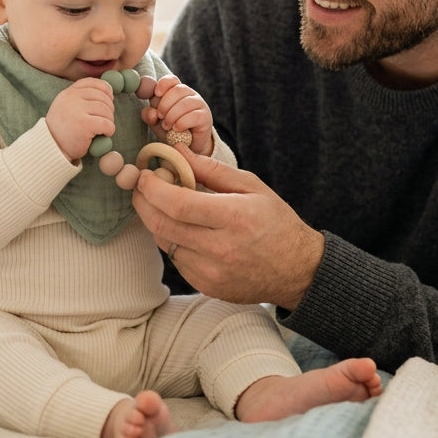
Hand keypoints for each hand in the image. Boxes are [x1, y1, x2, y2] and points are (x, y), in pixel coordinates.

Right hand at [46, 78, 115, 161]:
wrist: (52, 148)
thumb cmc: (63, 130)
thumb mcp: (66, 107)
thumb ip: (80, 97)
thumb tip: (107, 89)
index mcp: (68, 93)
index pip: (91, 82)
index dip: (105, 89)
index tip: (109, 98)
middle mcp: (72, 99)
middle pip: (102, 97)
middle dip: (109, 108)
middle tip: (106, 119)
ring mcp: (78, 111)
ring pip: (106, 110)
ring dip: (109, 120)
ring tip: (103, 128)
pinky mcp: (85, 125)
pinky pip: (107, 124)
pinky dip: (109, 130)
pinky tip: (104, 134)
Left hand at [131, 145, 323, 309]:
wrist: (297, 271)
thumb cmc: (276, 223)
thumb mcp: (252, 186)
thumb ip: (211, 169)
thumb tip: (177, 151)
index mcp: (233, 218)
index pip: (178, 204)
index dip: (153, 188)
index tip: (145, 175)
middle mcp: (219, 248)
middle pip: (162, 224)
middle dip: (143, 202)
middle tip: (141, 187)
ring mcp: (210, 271)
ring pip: (164, 242)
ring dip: (155, 220)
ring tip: (161, 204)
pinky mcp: (205, 285)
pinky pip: (176, 259)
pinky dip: (172, 240)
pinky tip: (183, 229)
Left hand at [140, 76, 214, 155]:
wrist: (187, 145)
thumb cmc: (171, 129)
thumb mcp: (156, 122)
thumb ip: (149, 115)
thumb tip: (151, 113)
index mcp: (177, 91)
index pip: (172, 80)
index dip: (163, 84)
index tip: (156, 94)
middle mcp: (190, 94)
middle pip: (178, 90)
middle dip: (165, 104)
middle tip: (160, 116)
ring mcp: (199, 104)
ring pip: (185, 103)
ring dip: (172, 116)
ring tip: (167, 126)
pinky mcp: (205, 117)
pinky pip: (193, 116)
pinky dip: (181, 123)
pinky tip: (177, 129)